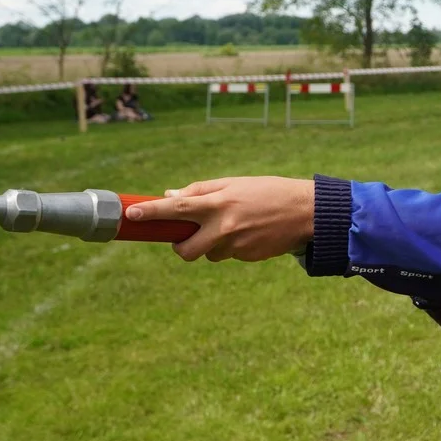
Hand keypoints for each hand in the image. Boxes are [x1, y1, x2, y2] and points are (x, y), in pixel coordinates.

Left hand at [125, 177, 315, 262]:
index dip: (153, 212)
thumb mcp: (236, 183)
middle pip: (186, 249)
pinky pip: (230, 255)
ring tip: (237, 227)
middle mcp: (224, 226)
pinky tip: (252, 233)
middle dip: (181, 248)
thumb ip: (203, 190)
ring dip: (213, 245)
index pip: (177, 208)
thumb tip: (172, 195)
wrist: (307, 212)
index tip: (133, 214)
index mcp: (219, 202)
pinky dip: (234, 246)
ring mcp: (236, 245)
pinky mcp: (248, 257)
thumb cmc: (270, 192)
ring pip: (210, 253)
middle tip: (185, 240)